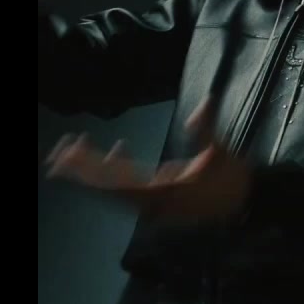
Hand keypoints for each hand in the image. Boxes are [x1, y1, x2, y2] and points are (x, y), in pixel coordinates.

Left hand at [44, 98, 251, 222]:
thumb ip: (207, 129)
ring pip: (113, 191)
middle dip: (82, 170)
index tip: (73, 152)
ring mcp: (153, 203)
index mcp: (164, 191)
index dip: (92, 168)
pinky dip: (116, 171)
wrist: (245, 202)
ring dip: (93, 172)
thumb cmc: (233, 179)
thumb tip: (204, 101)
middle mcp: (152, 201)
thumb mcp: (221, 152)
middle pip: (108, 188)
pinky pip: (128, 189)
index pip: (117, 181)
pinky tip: (117, 149)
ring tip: (74, 151)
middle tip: (59, 151)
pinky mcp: (157, 199)